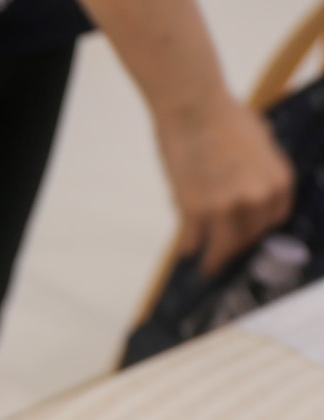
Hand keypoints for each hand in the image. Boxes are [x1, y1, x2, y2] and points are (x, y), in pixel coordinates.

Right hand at [154, 97, 293, 274]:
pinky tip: (185, 251)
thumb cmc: (224, 115)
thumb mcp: (259, 142)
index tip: (248, 238)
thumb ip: (259, 169)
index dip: (259, 231)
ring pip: (222, 246)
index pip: (274, 220)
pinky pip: (192, 240)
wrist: (193, 107)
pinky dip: (188, 247)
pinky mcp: (194, 209)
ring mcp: (225, 206)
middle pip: (249, 237)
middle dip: (236, 247)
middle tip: (224, 254)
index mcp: (278, 180)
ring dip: (214, 260)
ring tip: (207, 267)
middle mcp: (257, 198)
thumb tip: (248, 180)